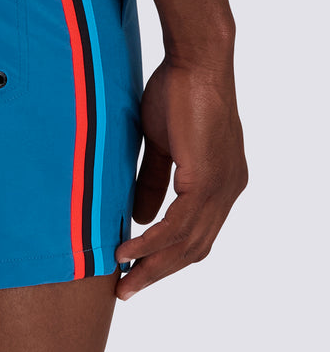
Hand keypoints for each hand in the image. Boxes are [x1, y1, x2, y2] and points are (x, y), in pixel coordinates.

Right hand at [115, 57, 246, 299]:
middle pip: (194, 247)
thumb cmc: (178, 93)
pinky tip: (130, 252)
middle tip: (126, 290)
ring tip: (123, 280)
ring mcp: (222, 186)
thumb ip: (153, 181)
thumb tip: (140, 218)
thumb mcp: (162, 146)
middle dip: (158, 272)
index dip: (167, 257)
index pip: (197, 234)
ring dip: (153, 264)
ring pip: (188, 242)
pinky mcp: (207, 177)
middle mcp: (229, 190)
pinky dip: (153, 242)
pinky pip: (179, 223)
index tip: (137, 272)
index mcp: (222, 183)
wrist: (195, 61)